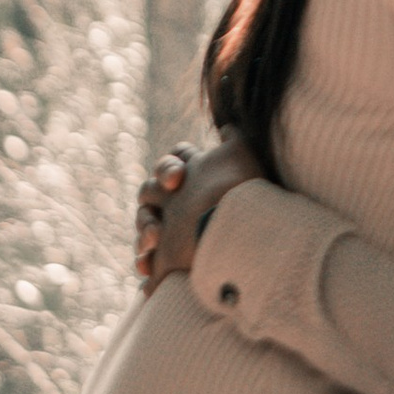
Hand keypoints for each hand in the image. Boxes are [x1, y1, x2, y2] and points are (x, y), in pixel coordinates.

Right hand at [135, 135, 263, 292]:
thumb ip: (233, 140)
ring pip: (144, 224)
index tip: (179, 177)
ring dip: (145, 227)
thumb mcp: (242, 159)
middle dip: (153, 192)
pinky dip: (144, 261)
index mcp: (195, 182)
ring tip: (155, 238)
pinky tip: (147, 265)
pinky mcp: (168, 263)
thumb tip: (228, 128)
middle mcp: (182, 205)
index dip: (169, 167)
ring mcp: (173, 234)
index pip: (170, 166)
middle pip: (149, 191)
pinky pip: (146, 260)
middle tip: (168, 199)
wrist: (248, 242)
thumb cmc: (242, 197)